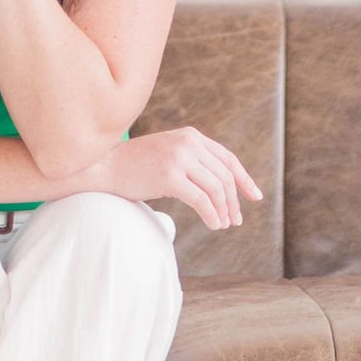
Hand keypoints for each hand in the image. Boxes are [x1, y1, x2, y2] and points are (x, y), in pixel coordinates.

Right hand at [99, 127, 263, 232]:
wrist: (105, 166)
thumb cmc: (136, 165)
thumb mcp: (170, 154)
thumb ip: (193, 161)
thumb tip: (221, 186)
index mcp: (191, 136)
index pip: (227, 158)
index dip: (244, 179)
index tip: (254, 197)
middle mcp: (188, 143)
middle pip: (224, 175)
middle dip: (234, 200)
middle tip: (236, 220)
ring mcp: (178, 158)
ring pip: (216, 188)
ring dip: (224, 210)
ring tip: (224, 224)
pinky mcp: (169, 176)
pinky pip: (201, 200)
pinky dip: (212, 214)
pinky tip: (214, 225)